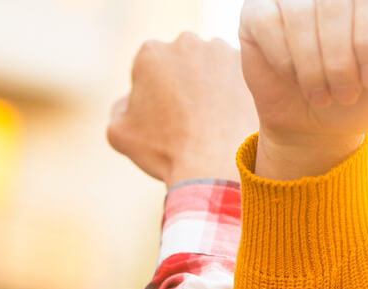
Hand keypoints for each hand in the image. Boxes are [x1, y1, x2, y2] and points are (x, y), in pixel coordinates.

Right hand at [107, 33, 256, 185]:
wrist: (215, 167)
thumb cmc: (165, 151)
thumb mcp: (120, 133)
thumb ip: (119, 108)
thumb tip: (132, 99)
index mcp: (150, 53)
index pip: (149, 70)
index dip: (153, 95)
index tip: (163, 117)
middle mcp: (186, 43)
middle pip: (181, 63)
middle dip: (182, 84)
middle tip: (188, 119)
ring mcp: (221, 52)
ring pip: (210, 67)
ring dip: (209, 85)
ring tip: (211, 120)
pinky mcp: (249, 68)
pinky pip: (236, 77)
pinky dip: (233, 92)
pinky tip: (229, 117)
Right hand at [239, 0, 367, 179]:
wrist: (315, 125)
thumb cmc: (358, 99)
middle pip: (335, 3)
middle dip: (341, 58)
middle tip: (346, 93)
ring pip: (300, 14)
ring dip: (313, 65)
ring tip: (322, 94)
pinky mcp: (257, 11)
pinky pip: (268, 24)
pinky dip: (285, 60)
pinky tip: (294, 77)